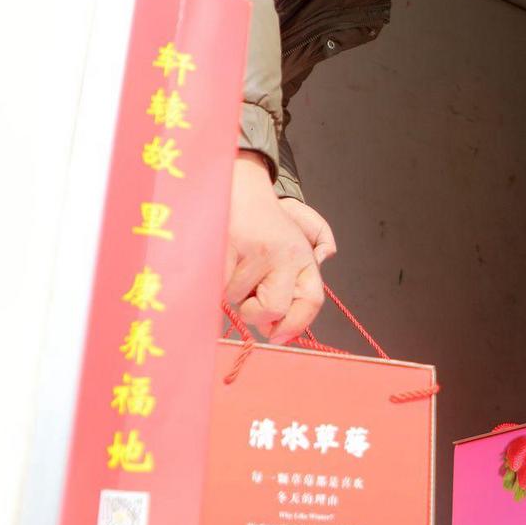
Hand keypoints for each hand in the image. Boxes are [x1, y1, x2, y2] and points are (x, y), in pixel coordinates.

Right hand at [224, 152, 336, 341]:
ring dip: (229, 290)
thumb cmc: (260, 228)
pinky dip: (213, 280)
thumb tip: (278, 330)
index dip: (296, 324)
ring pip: (237, 299)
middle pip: (273, 310)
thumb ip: (289, 289)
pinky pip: (216, 286)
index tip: (278, 336)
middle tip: (247, 293)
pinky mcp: (231, 248)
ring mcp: (258, 252)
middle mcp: (287, 255)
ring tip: (234, 261)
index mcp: (303, 258)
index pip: (312, 300)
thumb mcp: (288, 252)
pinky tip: (220, 257)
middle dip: (255, 313)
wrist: (238, 188)